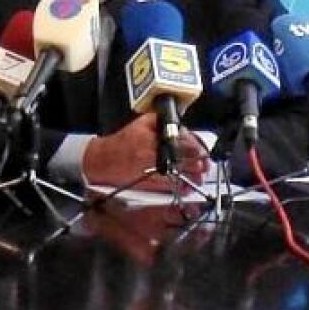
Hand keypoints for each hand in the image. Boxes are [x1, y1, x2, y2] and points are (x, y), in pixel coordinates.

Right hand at [82, 113, 209, 190]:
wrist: (103, 160)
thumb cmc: (123, 141)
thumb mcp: (142, 122)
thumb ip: (162, 122)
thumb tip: (181, 129)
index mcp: (154, 137)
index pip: (182, 141)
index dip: (196, 147)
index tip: (203, 151)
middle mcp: (154, 154)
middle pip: (184, 159)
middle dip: (198, 162)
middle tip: (204, 164)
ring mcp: (152, 170)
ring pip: (179, 174)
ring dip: (192, 176)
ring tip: (199, 175)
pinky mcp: (149, 184)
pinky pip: (170, 187)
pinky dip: (181, 187)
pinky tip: (187, 185)